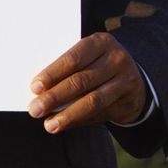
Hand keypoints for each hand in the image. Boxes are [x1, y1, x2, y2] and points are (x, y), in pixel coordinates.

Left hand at [28, 33, 146, 132]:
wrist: (132, 79)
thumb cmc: (97, 66)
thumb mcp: (87, 58)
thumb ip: (68, 70)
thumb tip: (39, 91)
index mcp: (100, 42)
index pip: (72, 59)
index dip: (52, 74)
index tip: (35, 88)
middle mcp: (116, 59)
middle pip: (80, 81)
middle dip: (54, 97)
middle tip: (35, 109)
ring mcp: (125, 80)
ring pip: (92, 100)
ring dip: (67, 114)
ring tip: (49, 124)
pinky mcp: (128, 100)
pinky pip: (101, 113)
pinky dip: (80, 120)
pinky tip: (65, 124)